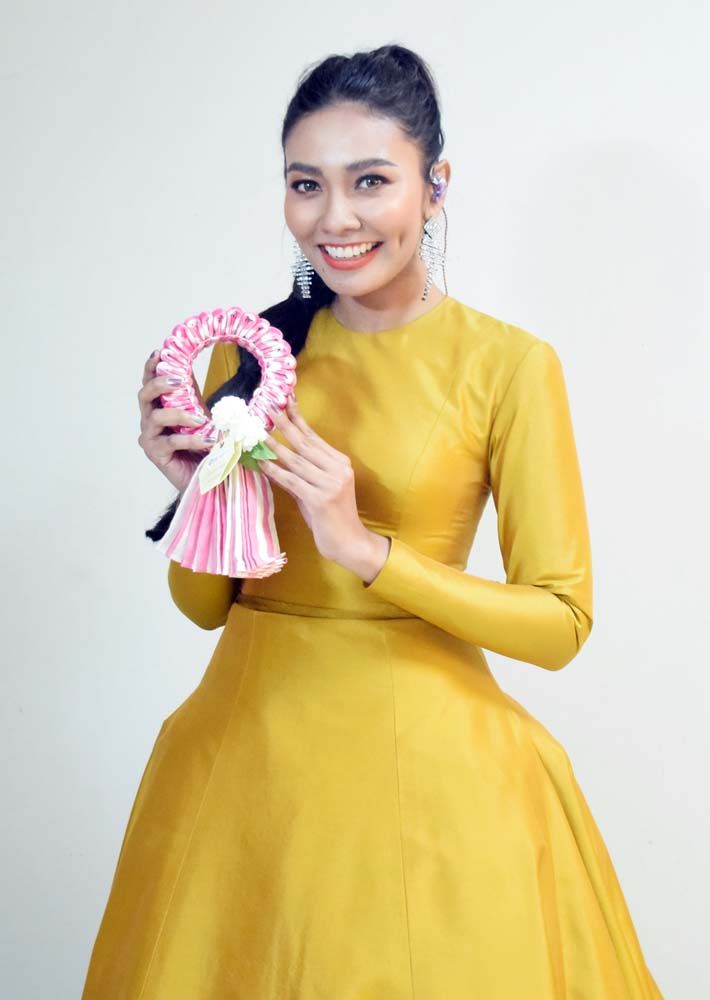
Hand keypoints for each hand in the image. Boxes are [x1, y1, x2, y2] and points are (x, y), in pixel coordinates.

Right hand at [137, 350, 216, 492]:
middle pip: (144, 395)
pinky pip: (171, 442)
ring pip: (156, 417)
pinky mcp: (156, 454)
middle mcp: (149, 420)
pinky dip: (192, 440)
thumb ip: (191, 395)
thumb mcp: (198, 414)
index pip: (149, 383)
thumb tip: (191, 368)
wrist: (203, 476)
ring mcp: (150, 438)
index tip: (158, 352)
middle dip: (160, 384)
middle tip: (178, 381)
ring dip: (180, 415)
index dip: (151, 367)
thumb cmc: (199, 445)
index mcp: (158, 406)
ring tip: (202, 420)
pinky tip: (209, 441)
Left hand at [260, 395, 389, 580]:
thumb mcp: (318, 488)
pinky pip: (292, 481)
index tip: (285, 400)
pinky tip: (262, 462)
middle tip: (268, 406)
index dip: (298, 418)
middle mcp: (338, 470)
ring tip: (258, 432)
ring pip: (296, 460)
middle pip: (305, 442)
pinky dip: (275, 471)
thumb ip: (302, 472)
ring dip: (274, 445)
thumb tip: (275, 456)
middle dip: (285, 423)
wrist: (349, 543)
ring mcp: (330, 484)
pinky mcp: (320, 500)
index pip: (314, 437)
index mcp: (340, 463)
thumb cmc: (332, 517)